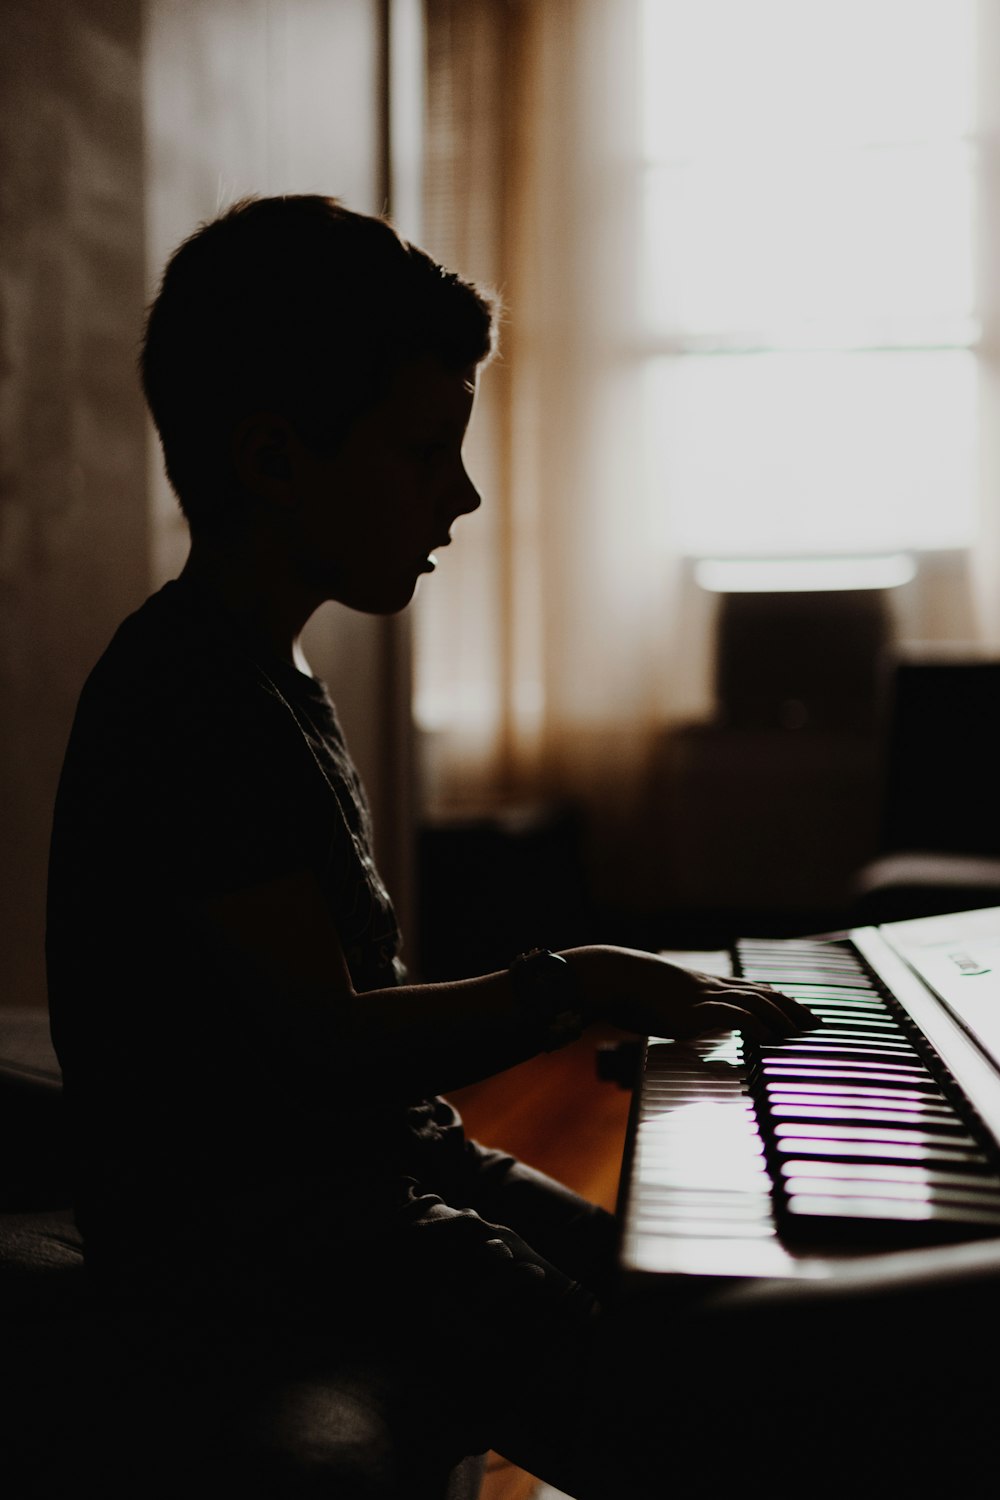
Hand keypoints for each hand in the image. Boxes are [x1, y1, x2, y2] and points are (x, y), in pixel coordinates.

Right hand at [569, 945, 820, 1042]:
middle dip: (792, 1009)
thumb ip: (681, 1011)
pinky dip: (752, 1025)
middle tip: (816, 1025)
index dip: (780, 1000)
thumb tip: (685, 1024)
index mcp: (707, 985)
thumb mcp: (664, 1000)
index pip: (754, 988)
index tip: (801, 1013)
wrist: (614, 975)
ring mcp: (704, 996)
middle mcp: (712, 987)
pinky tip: (766, 1037)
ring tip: (799, 1033)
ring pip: (754, 1002)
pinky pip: (731, 1015)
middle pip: (764, 994)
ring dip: (779, 1018)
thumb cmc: (632, 990)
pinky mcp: (694, 1010)